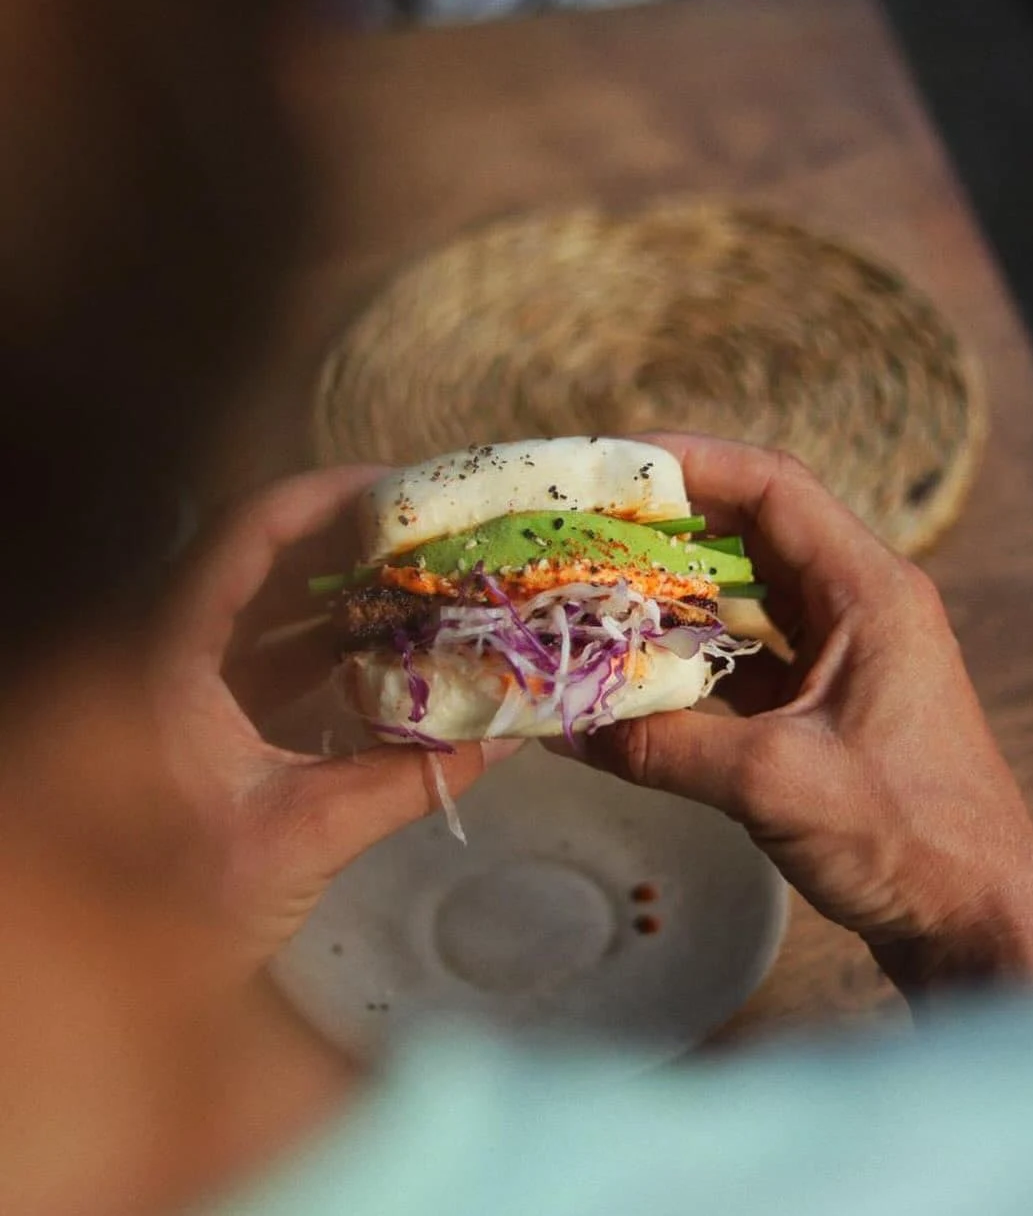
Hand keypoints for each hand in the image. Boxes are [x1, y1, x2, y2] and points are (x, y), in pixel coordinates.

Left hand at [149, 466, 514, 967]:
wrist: (90, 985)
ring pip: (251, 606)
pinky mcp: (179, 716)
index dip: (320, 496)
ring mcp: (163, 682)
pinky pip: (249, 654)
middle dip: (343, 543)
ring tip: (417, 583)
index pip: (242, 535)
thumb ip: (404, 782)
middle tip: (429, 534)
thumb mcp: (300, 838)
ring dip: (331, 595)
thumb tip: (501, 737)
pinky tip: (375, 654)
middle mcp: (154, 650)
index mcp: (163, 658)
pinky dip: (311, 647)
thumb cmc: (182, 908)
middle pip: (251, 559)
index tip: (399, 487)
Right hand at [575, 435, 1032, 996]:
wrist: (976, 923)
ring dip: (675, 582)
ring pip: (747, 586)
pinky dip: (691, 643)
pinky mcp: (826, 697)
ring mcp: (845, 650)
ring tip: (594, 581)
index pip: (772, 486)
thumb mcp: (774, 783)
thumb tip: (563, 725)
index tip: (609, 466)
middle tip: (581, 525)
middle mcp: (860, 603)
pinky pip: (748, 646)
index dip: (689, 461)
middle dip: (665, 520)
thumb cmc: (909, 840)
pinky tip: (635, 657)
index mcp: (869, 591)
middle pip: (752, 526)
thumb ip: (662, 747)